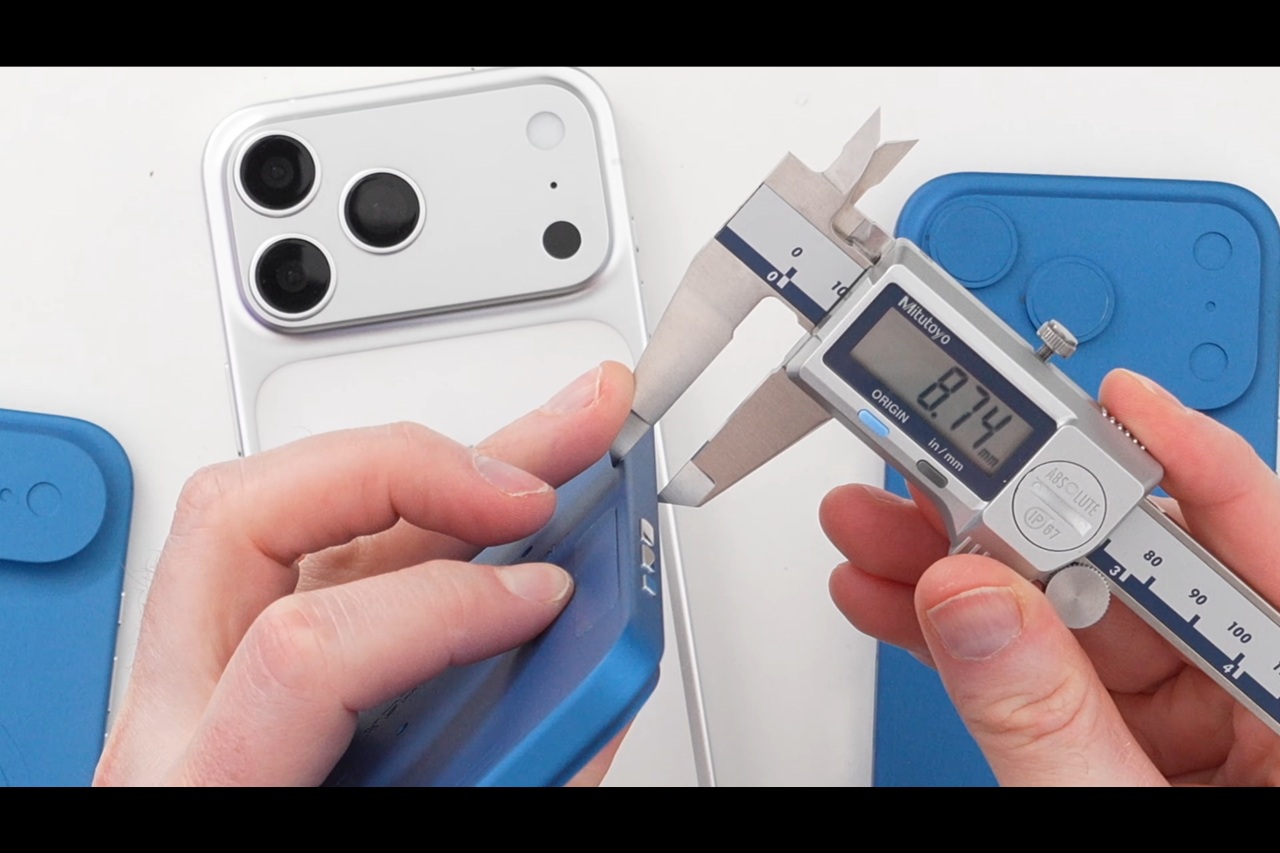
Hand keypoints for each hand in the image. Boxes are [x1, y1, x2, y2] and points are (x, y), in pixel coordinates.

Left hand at [96, 362, 634, 785]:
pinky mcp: (227, 662)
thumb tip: (591, 696)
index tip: (554, 602)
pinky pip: (315, 551)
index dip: (449, 608)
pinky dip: (416, 514)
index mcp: (208, 792)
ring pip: (271, 505)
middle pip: (247, 518)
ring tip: (540, 451)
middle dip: (411, 470)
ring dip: (417, 463)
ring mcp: (185, 681)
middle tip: (536, 476)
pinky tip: (487, 502)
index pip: (309, 653)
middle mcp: (172, 722)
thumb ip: (519, 782)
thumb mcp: (445, 826)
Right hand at [823, 369, 1279, 784]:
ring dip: (963, 568)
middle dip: (1016, 513)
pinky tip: (900, 604)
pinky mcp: (1125, 738)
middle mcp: (1255, 688)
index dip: (1186, 456)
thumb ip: (1050, 722)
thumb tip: (972, 603)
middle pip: (1140, 565)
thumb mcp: (1120, 811)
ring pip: (1071, 610)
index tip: (1114, 398)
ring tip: (875, 534)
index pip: (1257, 539)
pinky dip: (967, 637)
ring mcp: (1194, 719)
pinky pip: (1042, 663)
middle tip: (933, 469)